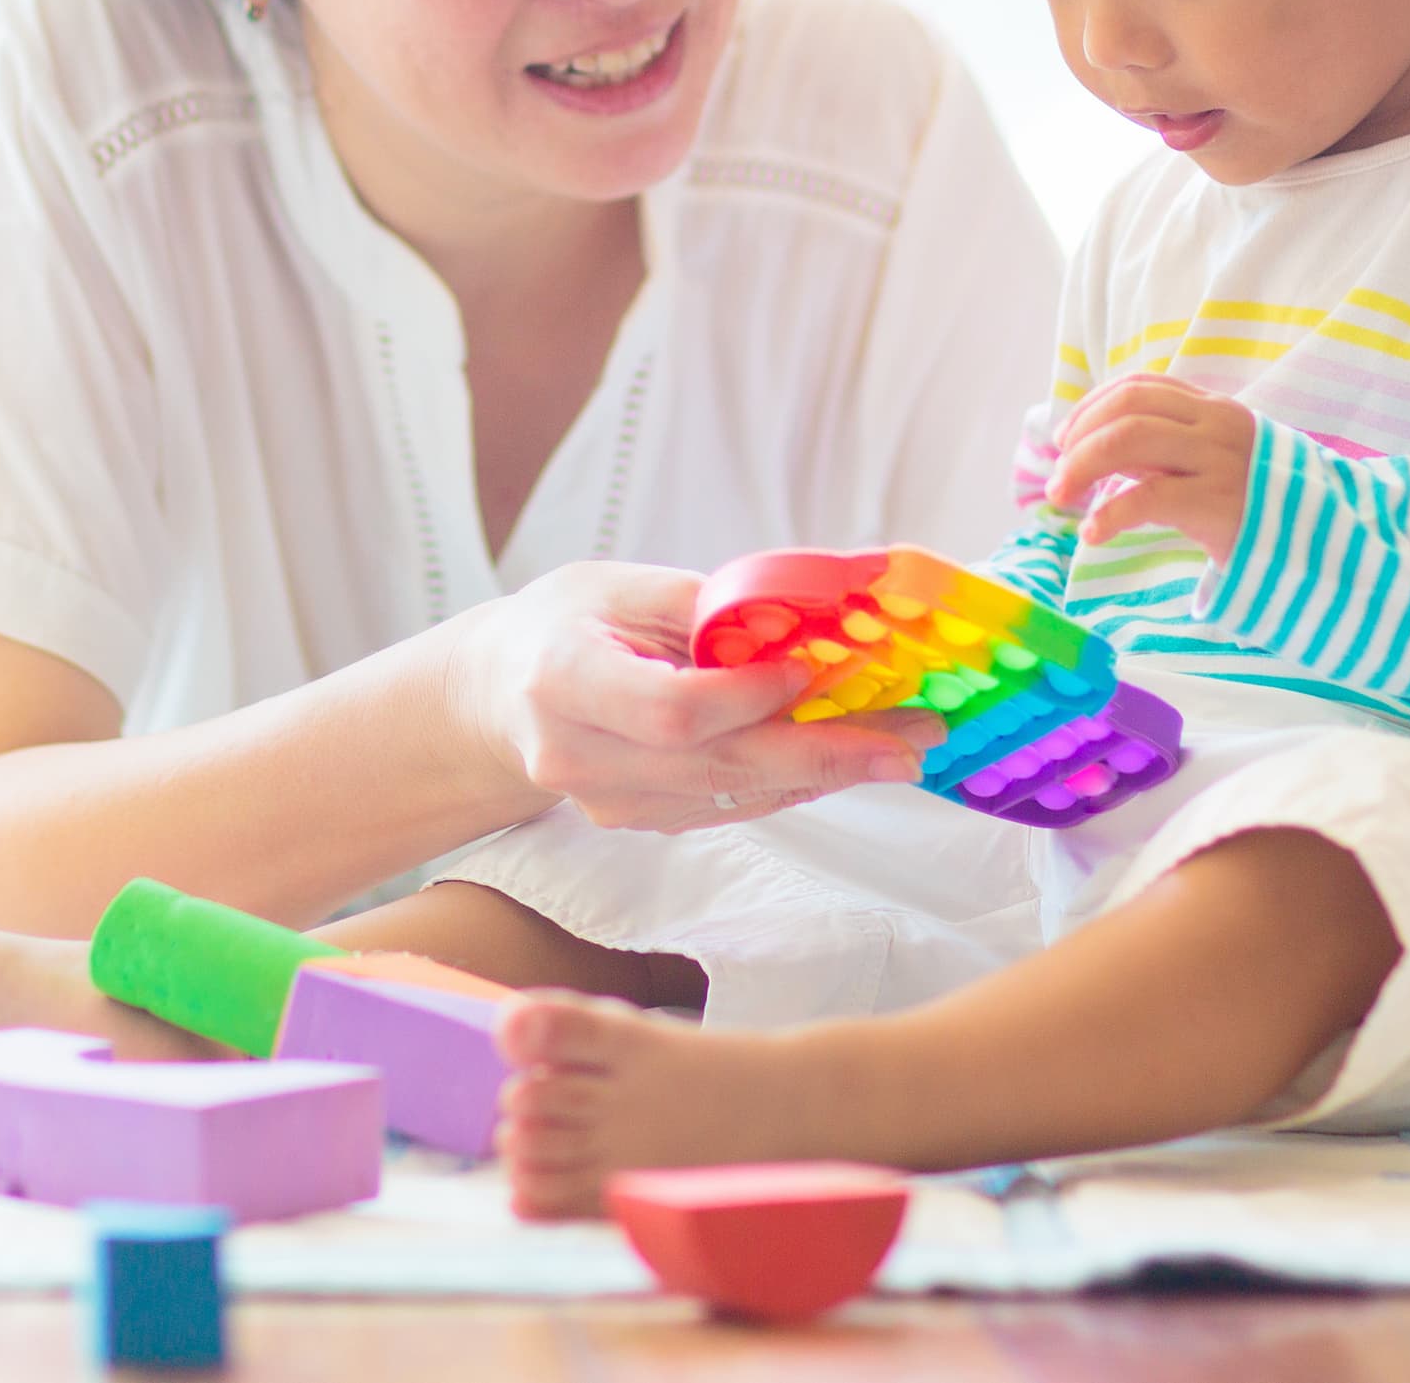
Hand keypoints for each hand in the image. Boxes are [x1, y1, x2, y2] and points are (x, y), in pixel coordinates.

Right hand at [446, 560, 941, 833]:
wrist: (497, 701)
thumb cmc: (560, 626)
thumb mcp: (615, 586)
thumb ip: (700, 606)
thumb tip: (802, 617)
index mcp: (563, 683)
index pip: (673, 711)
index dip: (750, 698)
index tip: (817, 672)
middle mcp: (581, 758)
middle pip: (720, 768)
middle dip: (827, 754)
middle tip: (912, 737)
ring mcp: (610, 804)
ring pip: (737, 796)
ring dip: (827, 771)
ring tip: (904, 741)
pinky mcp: (640, 823)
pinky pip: (732, 806)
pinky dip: (794, 781)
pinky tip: (847, 756)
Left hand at [1044, 374, 1258, 557]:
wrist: (1322, 543)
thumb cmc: (1258, 504)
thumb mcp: (1216, 460)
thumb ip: (1168, 448)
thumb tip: (1097, 451)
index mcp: (1212, 409)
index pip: (1140, 386)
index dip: (1091, 406)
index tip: (1064, 437)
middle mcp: (1214, 425)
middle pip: (1127, 407)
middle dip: (1079, 436)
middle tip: (1057, 476)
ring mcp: (1217, 461)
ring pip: (1130, 439)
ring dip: (1082, 466)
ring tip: (1062, 498)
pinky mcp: (1216, 503)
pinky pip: (1148, 497)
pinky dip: (1110, 513)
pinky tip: (1093, 533)